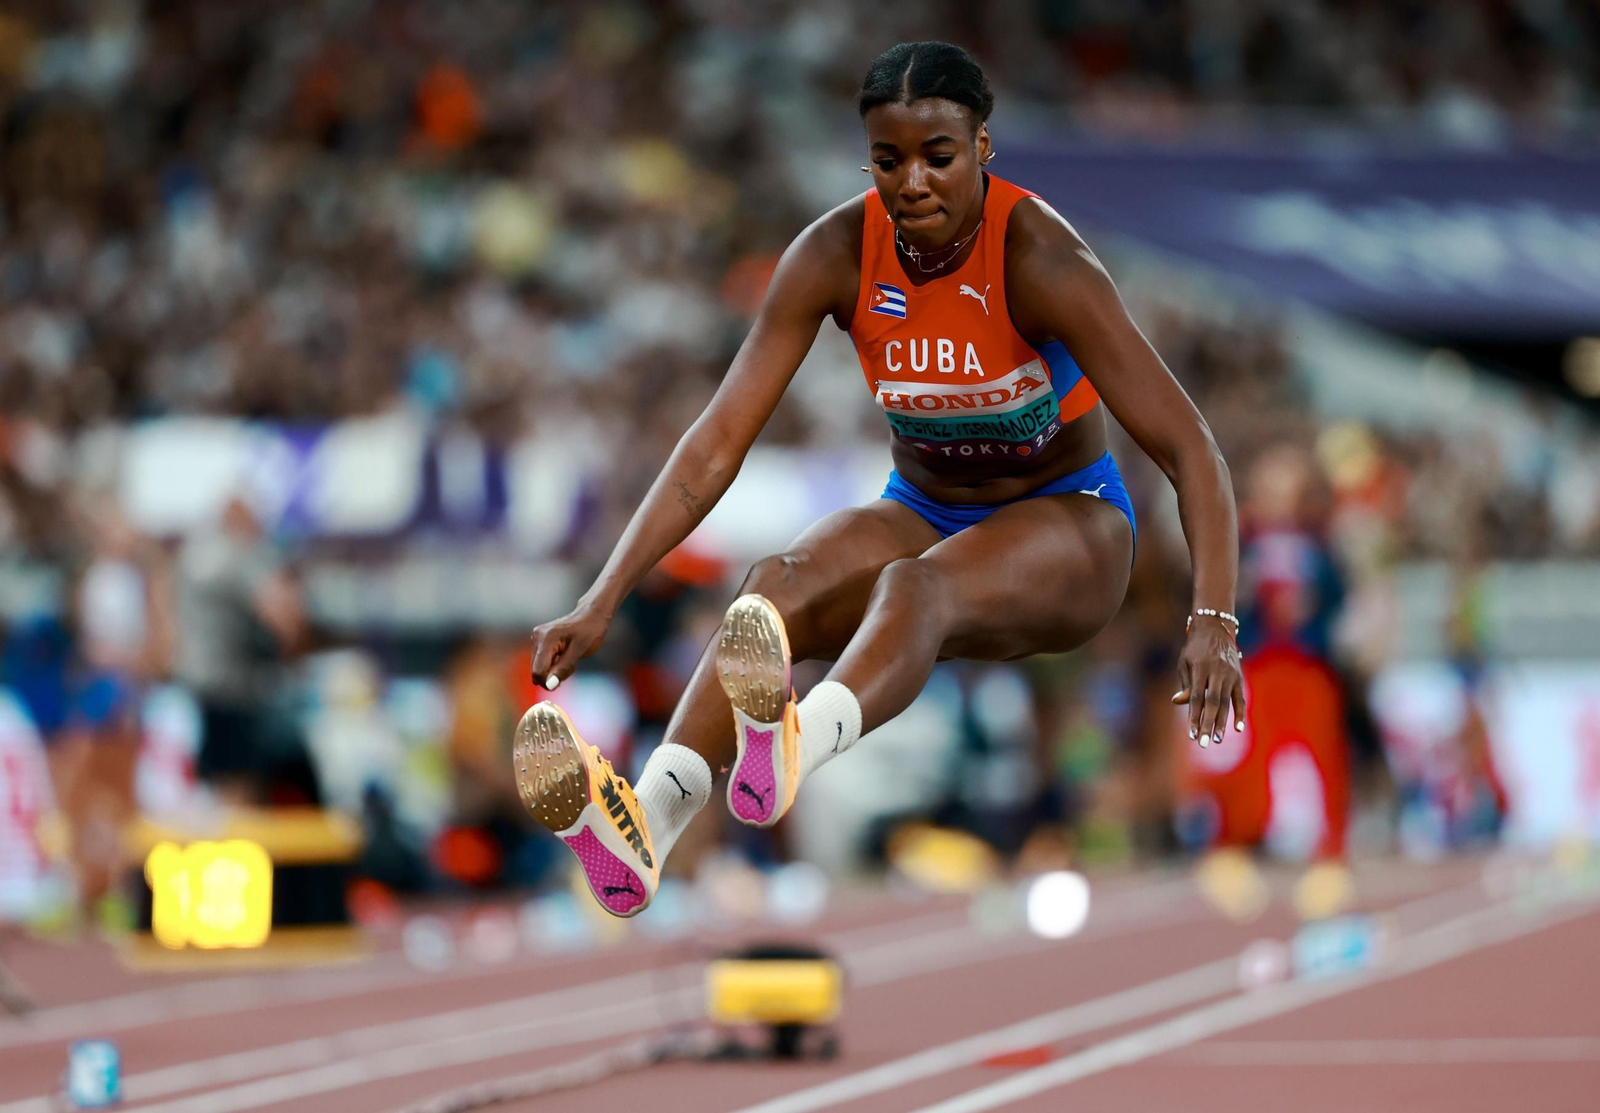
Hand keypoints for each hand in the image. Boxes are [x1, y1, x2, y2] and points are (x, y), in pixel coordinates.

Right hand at [529, 603, 611, 689]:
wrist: (591, 615)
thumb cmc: (589, 631)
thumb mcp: (579, 651)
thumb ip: (562, 668)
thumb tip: (549, 685)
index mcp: (546, 639)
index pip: (538, 671)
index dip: (549, 682)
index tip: (563, 681)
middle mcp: (537, 637)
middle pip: (537, 670)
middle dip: (553, 675)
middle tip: (571, 666)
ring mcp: (536, 638)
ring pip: (539, 667)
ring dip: (554, 669)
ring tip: (569, 659)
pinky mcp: (539, 640)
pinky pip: (542, 661)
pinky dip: (553, 663)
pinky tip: (565, 655)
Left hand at [1171, 616, 1244, 747]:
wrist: (1215, 629)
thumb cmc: (1194, 649)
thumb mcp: (1184, 663)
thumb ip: (1185, 683)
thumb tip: (1178, 702)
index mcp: (1200, 668)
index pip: (1196, 698)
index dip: (1193, 716)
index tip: (1190, 734)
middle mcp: (1217, 672)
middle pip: (1212, 703)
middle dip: (1207, 724)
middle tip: (1203, 743)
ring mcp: (1230, 675)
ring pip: (1226, 703)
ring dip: (1222, 723)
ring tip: (1216, 740)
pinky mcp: (1239, 677)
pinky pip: (1240, 698)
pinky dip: (1240, 713)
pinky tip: (1238, 728)